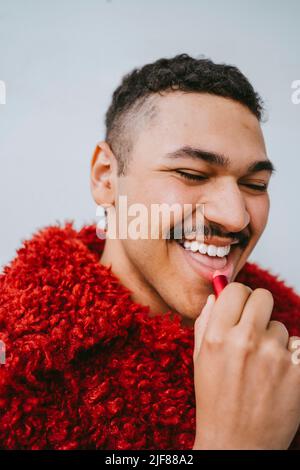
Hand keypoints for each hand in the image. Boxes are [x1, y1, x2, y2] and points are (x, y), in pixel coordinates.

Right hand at [193, 283, 299, 449]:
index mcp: (216, 336)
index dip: (239, 295)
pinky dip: (291, 358)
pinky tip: (278, 375)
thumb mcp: (199, 360)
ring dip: (274, 339)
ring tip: (262, 365)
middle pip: (263, 297)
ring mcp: (273, 356)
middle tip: (254, 327)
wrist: (237, 445)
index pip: (236, 290)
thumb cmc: (215, 401)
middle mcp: (245, 340)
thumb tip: (215, 296)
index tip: (242, 304)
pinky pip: (298, 346)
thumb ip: (204, 323)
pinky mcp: (298, 372)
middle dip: (258, 309)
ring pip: (281, 326)